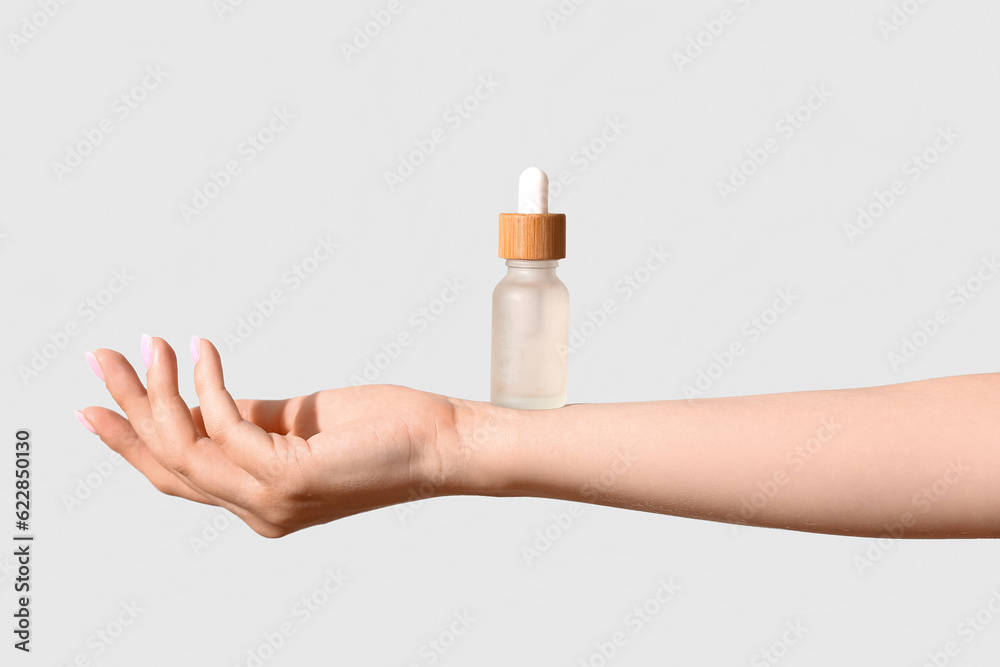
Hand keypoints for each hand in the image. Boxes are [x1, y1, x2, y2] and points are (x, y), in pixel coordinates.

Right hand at [77, 336, 462, 536]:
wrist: (442, 443)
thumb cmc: (383, 431)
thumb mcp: (300, 422)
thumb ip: (250, 418)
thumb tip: (203, 398)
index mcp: (260, 501)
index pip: (179, 477)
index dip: (130, 441)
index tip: (95, 402)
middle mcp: (259, 512)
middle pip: (169, 464)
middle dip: (128, 408)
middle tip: (99, 356)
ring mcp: (273, 502)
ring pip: (186, 448)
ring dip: (160, 390)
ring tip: (152, 344)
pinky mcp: (292, 480)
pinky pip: (227, 427)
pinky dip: (209, 384)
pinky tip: (205, 349)